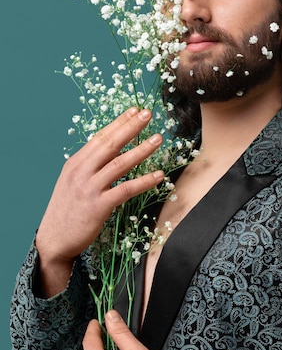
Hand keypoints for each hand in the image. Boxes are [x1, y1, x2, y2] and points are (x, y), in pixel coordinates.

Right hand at [36, 107, 164, 294]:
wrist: (54, 240)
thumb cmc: (67, 211)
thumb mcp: (73, 182)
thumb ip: (90, 166)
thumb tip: (111, 152)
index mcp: (75, 163)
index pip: (100, 137)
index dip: (119, 122)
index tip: (134, 110)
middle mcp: (81, 171)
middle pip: (110, 144)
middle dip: (131, 127)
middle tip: (148, 113)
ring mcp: (89, 188)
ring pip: (120, 164)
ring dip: (141, 150)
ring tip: (158, 138)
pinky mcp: (98, 206)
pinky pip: (125, 189)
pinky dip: (144, 181)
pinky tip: (159, 175)